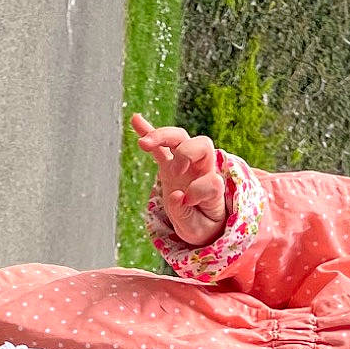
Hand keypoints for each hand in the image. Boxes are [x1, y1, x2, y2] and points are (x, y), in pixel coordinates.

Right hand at [130, 112, 227, 247]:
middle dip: (187, 153)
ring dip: (162, 136)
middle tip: (175, 171)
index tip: (189, 202)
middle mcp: (202, 170)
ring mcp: (185, 164)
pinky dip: (148, 131)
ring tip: (143, 144)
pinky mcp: (168, 165)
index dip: (199, 189)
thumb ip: (186, 214)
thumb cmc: (201, 226)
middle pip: (201, 144)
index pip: (211, 180)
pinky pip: (159, 145)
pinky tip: (135, 118)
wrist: (201, 223)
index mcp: (214, 188)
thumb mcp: (196, 229)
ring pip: (179, 138)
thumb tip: (175, 195)